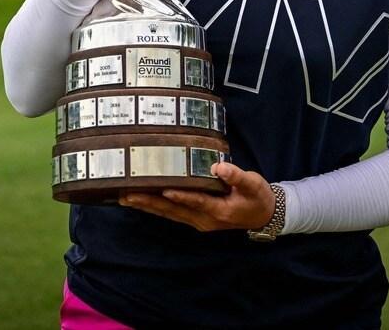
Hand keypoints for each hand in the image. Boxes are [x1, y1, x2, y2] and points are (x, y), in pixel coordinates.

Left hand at [119, 162, 275, 232]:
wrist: (263, 216)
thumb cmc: (258, 197)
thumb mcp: (253, 184)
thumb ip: (236, 176)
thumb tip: (218, 167)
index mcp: (218, 210)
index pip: (195, 201)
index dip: (180, 196)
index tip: (163, 190)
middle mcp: (204, 219)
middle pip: (173, 210)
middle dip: (150, 202)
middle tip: (127, 194)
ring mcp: (198, 221)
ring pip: (168, 214)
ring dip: (147, 206)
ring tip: (126, 198)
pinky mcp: (195, 219)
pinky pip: (171, 214)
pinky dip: (155, 208)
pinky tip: (142, 202)